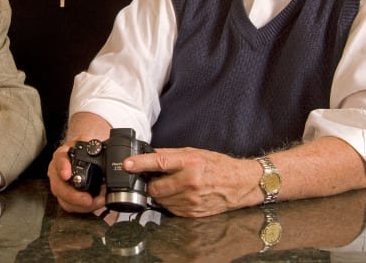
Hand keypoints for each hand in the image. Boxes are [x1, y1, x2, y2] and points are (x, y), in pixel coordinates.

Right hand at [47, 144, 106, 213]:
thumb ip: (91, 143)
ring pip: (63, 200)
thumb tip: (99, 149)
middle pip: (58, 186)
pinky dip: (83, 208)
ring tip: (98, 201)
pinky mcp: (64, 197)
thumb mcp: (86, 142)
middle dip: (73, 195)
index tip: (67, 175)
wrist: (83, 157)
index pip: (59, 159)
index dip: (62, 167)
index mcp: (62, 155)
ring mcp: (59, 185)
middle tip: (88, 199)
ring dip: (81, 205)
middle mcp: (57, 171)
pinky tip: (95, 203)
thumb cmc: (83, 150)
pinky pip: (70, 206)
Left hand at [123, 147, 259, 216]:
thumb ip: (169, 154)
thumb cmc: (216, 165)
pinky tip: (177, 193)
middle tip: (152, 177)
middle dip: (150, 183)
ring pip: (161, 200)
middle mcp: (190, 182)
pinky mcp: (192, 212)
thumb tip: (148, 154)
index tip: (127, 164)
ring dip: (159, 193)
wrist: (239, 183)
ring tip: (170, 184)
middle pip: (155, 187)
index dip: (140, 163)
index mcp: (189, 163)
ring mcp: (191, 200)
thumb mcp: (193, 152)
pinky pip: (170, 209)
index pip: (159, 162)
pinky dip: (169, 202)